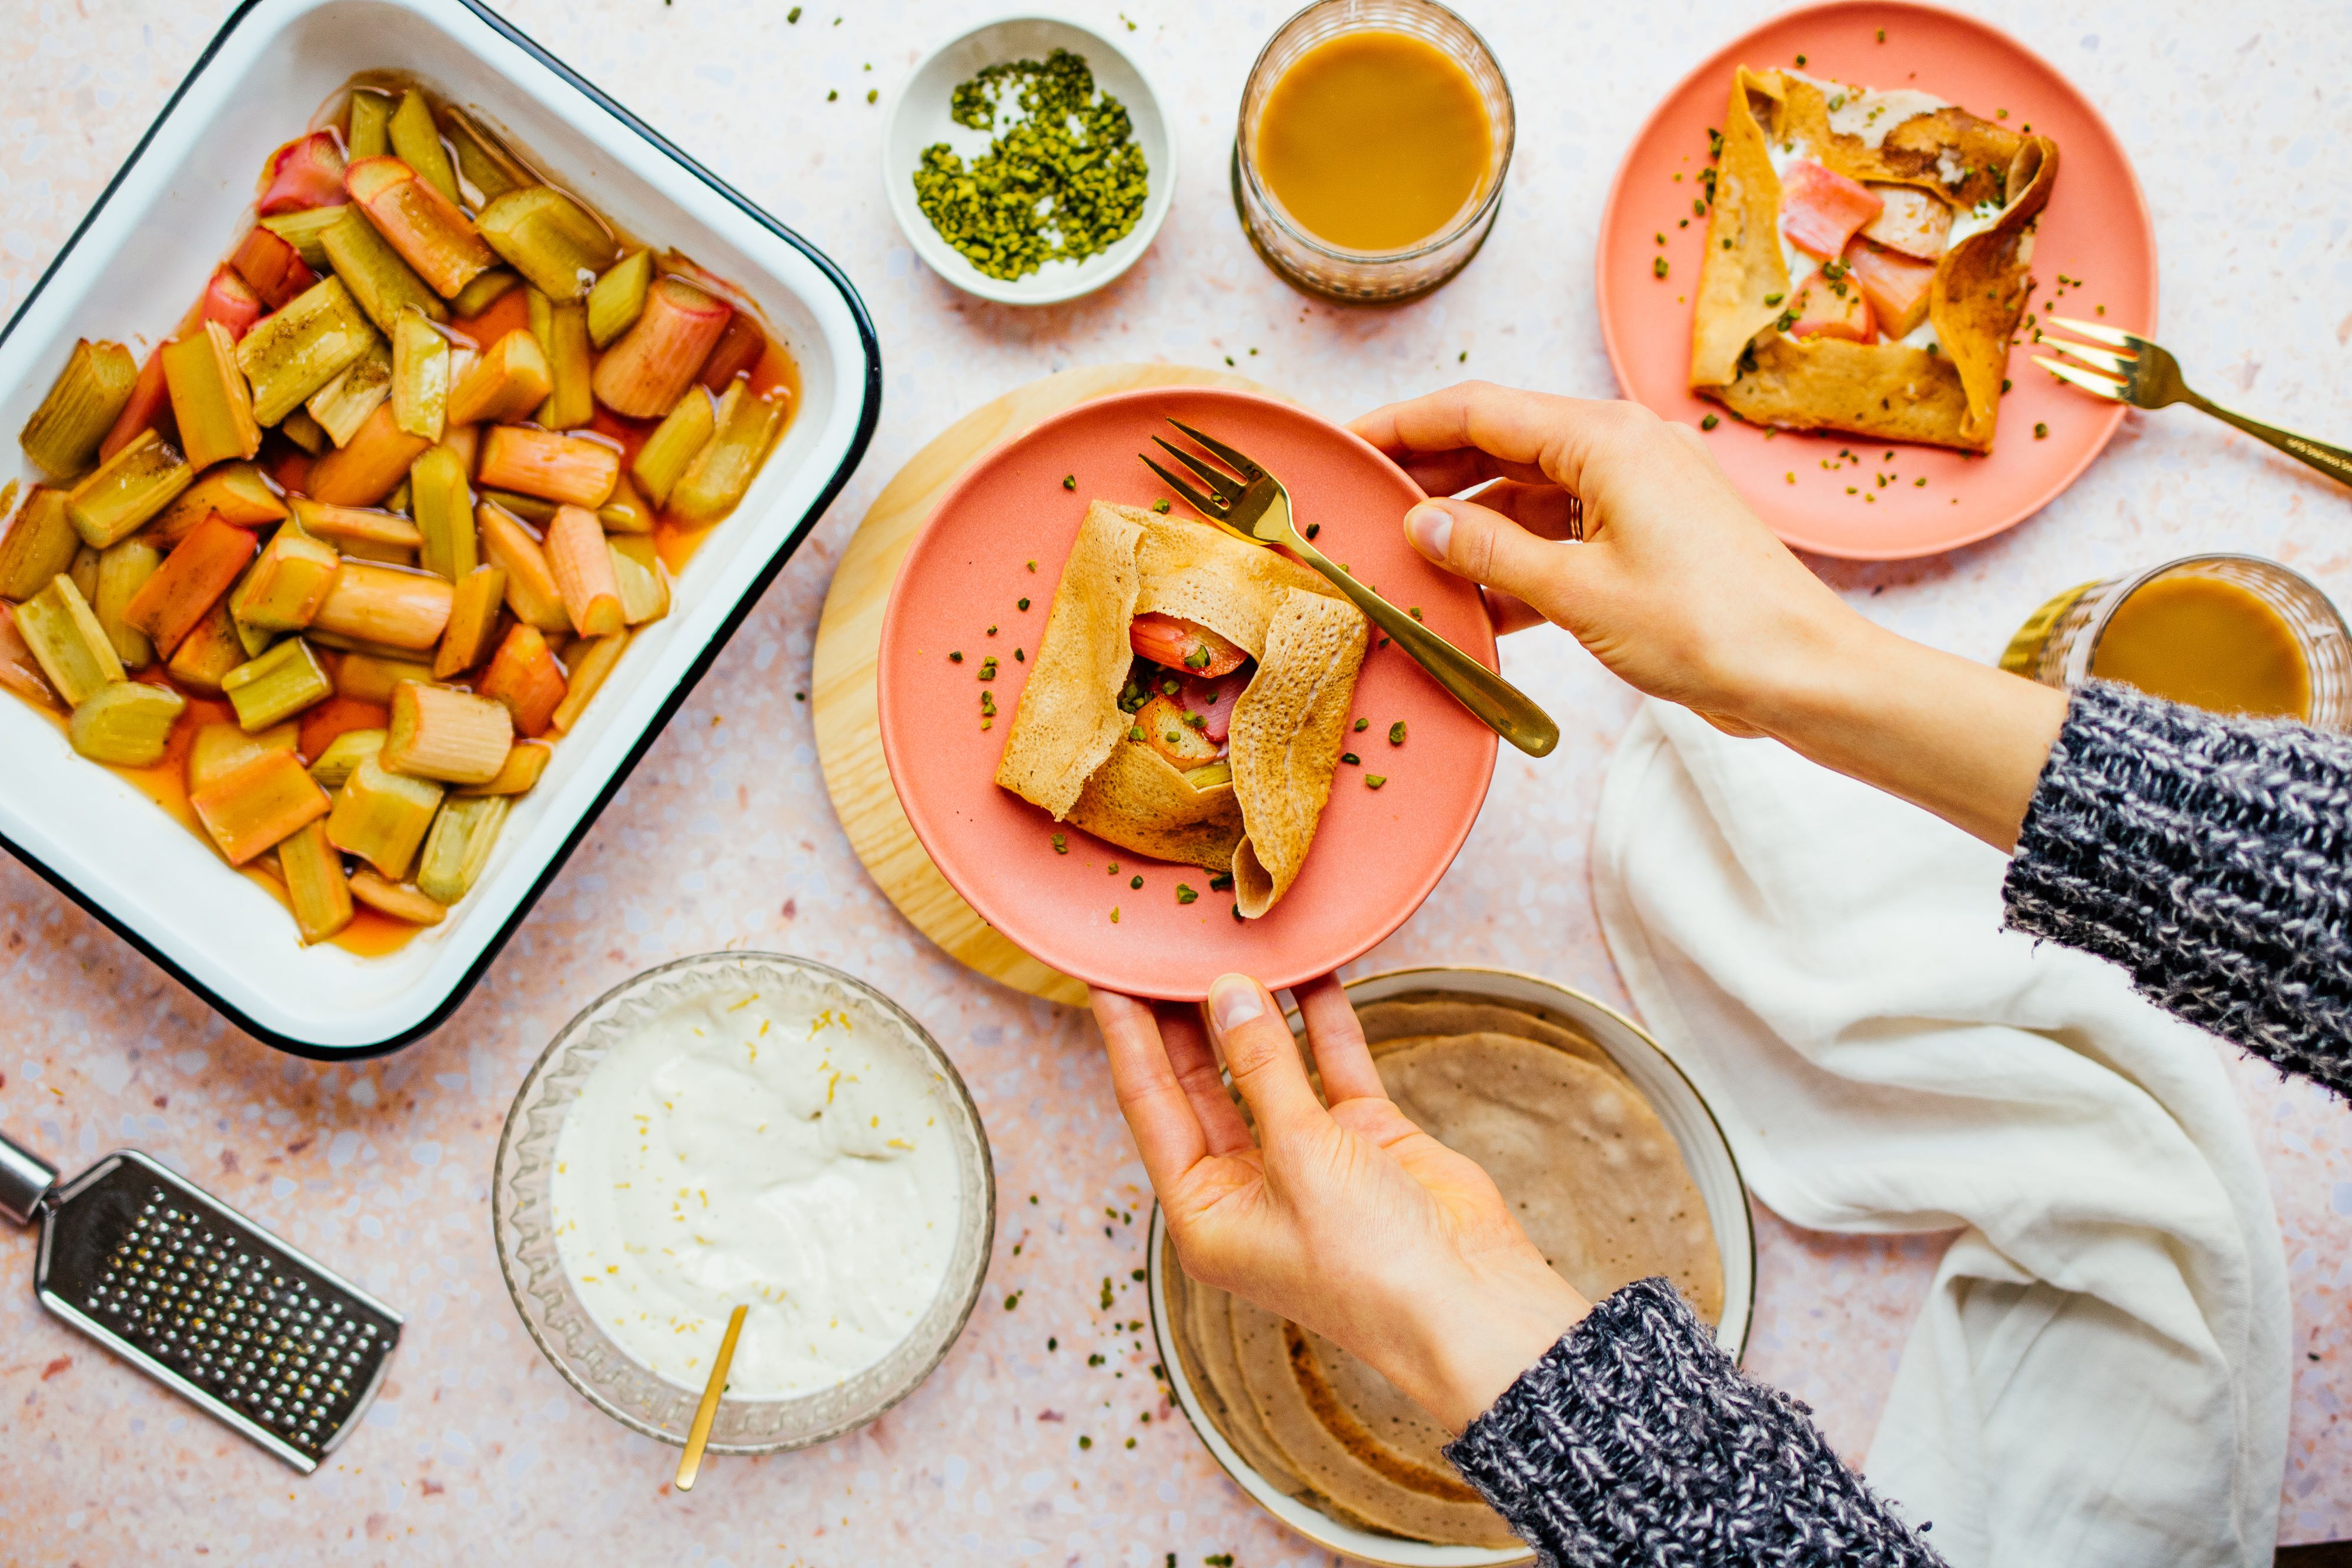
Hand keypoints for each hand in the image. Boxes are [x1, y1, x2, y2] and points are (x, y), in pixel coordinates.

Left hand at [1093, 972, 1587, 1432]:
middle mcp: (1248, 1187)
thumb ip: (1261, 1068)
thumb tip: (1226, 992)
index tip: (1108, 978)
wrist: (1472, 1301)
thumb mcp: (1300, 1157)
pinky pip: (1332, 1067)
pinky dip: (1325, 1023)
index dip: (1129, 1040)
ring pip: (1268, 1068)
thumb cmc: (1369, 1263)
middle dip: (1184, 1020)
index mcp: (1206, 1213)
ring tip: (1231, 946)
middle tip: (1165, 949)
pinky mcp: (1362, 1140)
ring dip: (1256, 1013)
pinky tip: (1313, 970)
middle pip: (1200, 1084)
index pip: (1150, 1108)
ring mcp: (1307, 1160)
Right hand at [1350, 382, 1862, 737]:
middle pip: (1499, 447)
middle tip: (1360, 506)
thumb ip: (1487, 552)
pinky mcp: (1648, 539)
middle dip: (1428, 477)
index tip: (1346, 443)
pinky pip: (1561, 537)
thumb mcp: (1575, 592)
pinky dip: (1514, 564)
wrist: (1800, 673)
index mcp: (1605, 437)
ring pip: (1527, 496)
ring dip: (1469, 528)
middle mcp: (1621, 449)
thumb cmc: (1706, 625)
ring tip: (1403, 562)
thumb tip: (1420, 524)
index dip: (1403, 425)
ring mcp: (1638, 494)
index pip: (1478, 411)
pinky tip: (1470, 604)